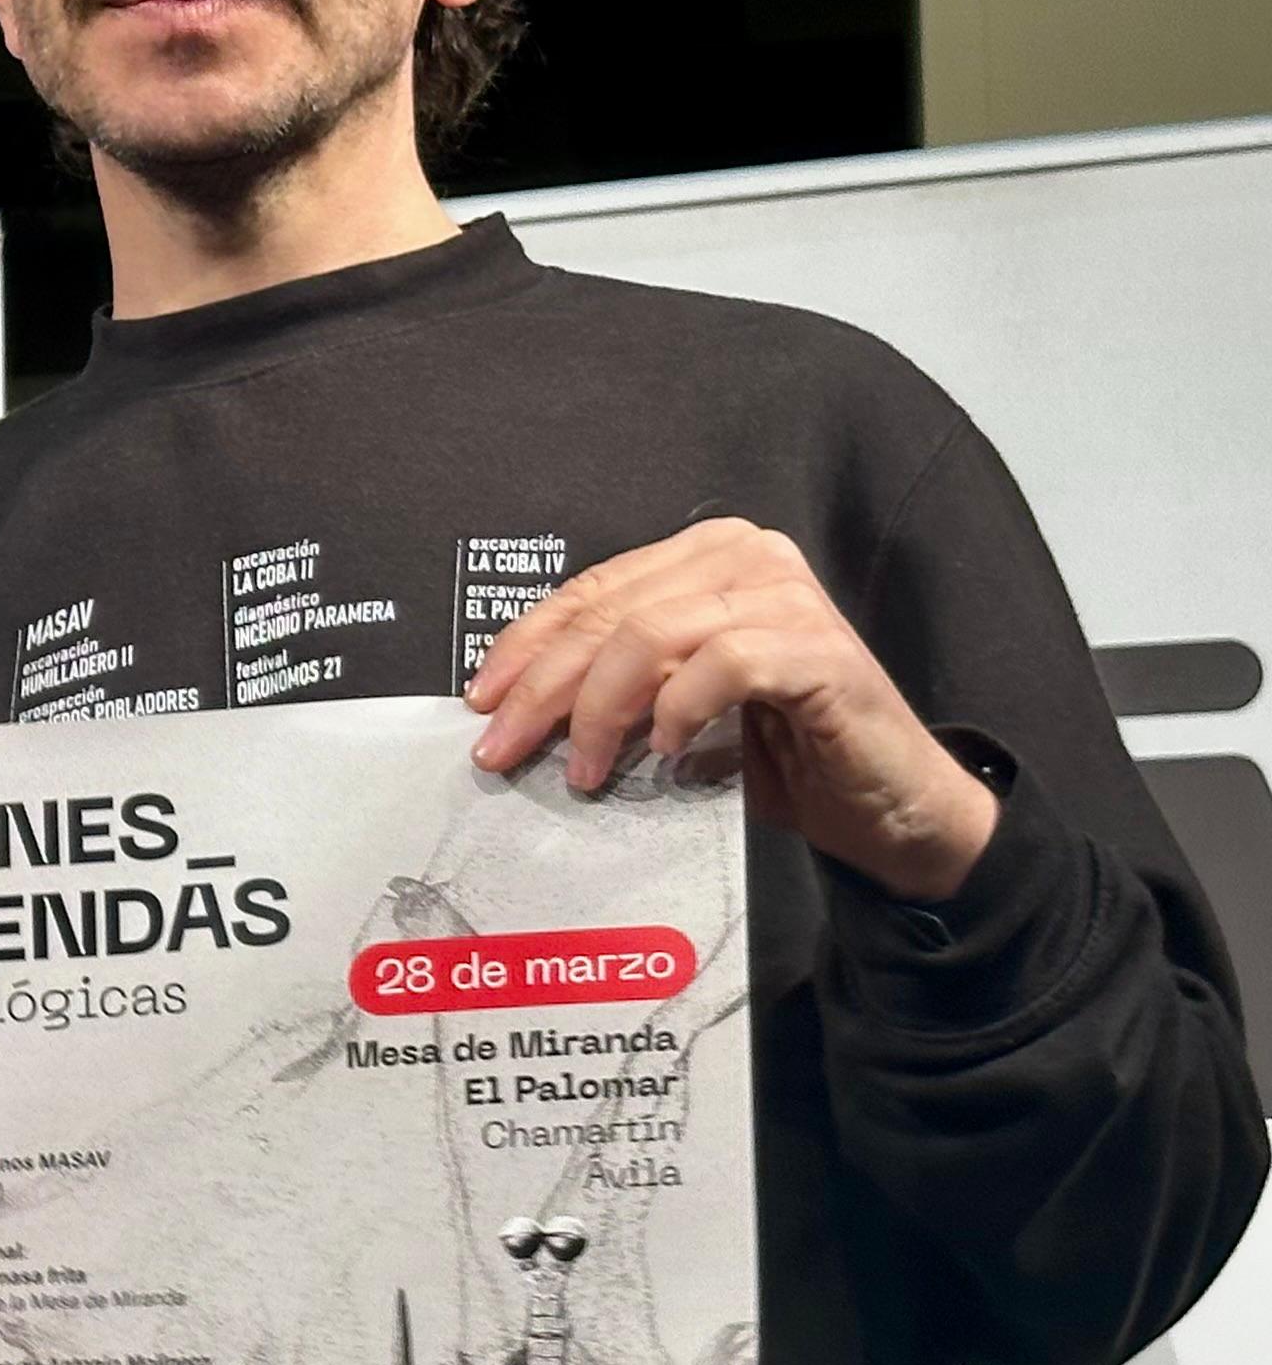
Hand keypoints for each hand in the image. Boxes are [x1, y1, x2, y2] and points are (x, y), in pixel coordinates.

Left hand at [465, 518, 997, 900]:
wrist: (885, 806)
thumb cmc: (778, 754)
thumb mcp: (674, 706)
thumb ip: (615, 682)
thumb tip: (513, 706)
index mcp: (706, 558)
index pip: (591, 590)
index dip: (526, 644)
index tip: (480, 699)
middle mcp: (749, 558)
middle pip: (610, 614)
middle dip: (541, 686)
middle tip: (503, 747)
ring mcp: (789, 598)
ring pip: (651, 634)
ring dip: (600, 710)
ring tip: (585, 769)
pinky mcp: (820, 651)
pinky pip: (723, 664)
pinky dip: (679, 708)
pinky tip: (667, 752)